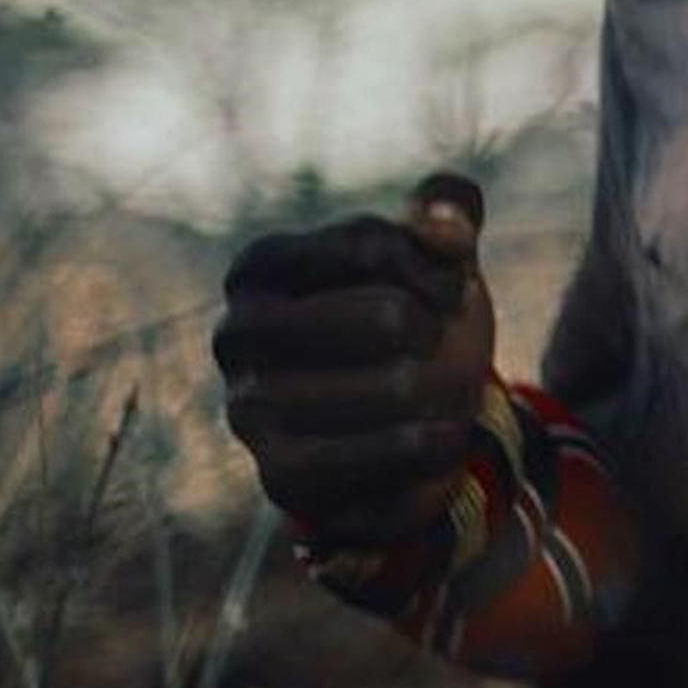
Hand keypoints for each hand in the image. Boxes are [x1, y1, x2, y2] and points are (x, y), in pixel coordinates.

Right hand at [209, 170, 498, 557]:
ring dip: (443, 389)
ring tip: (434, 390)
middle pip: (389, 317)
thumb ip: (447, 211)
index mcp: (260, 268)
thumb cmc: (410, 320)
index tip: (449, 282)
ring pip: (399, 389)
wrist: (402, 426)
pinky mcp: (282, 476)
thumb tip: (443, 227)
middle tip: (435, 339)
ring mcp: (252, 409)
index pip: (370, 245)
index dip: (433, 264)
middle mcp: (238, 335)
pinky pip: (394, 453)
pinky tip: (439, 435)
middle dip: (438, 329)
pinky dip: (437, 441)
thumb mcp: (432, 255)